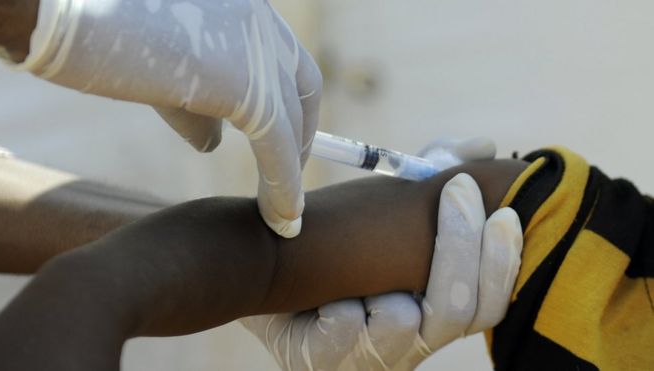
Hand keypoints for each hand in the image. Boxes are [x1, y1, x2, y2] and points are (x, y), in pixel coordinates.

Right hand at [20, 0, 322, 236]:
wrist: (66, 16)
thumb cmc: (102, 38)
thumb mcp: (167, 72)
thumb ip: (199, 106)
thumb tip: (214, 141)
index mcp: (247, 12)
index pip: (290, 64)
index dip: (293, 108)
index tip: (286, 144)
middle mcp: (261, 24)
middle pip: (303, 91)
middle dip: (301, 140)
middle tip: (288, 182)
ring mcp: (259, 51)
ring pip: (290, 125)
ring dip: (290, 176)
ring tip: (284, 217)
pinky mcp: (250, 86)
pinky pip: (279, 147)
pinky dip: (283, 188)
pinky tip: (281, 219)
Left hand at [240, 138, 522, 369]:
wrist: (271, 277)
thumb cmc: (343, 246)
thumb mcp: (387, 210)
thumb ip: (431, 178)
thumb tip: (484, 145)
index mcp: (434, 309)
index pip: (489, 302)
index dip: (501, 262)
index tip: (502, 211)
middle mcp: (414, 340)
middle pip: (458, 311)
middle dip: (462, 247)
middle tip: (456, 191)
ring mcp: (373, 358)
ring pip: (403, 323)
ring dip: (387, 285)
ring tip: (363, 264)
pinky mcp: (329, 363)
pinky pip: (346, 331)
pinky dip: (339, 306)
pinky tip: (324, 298)